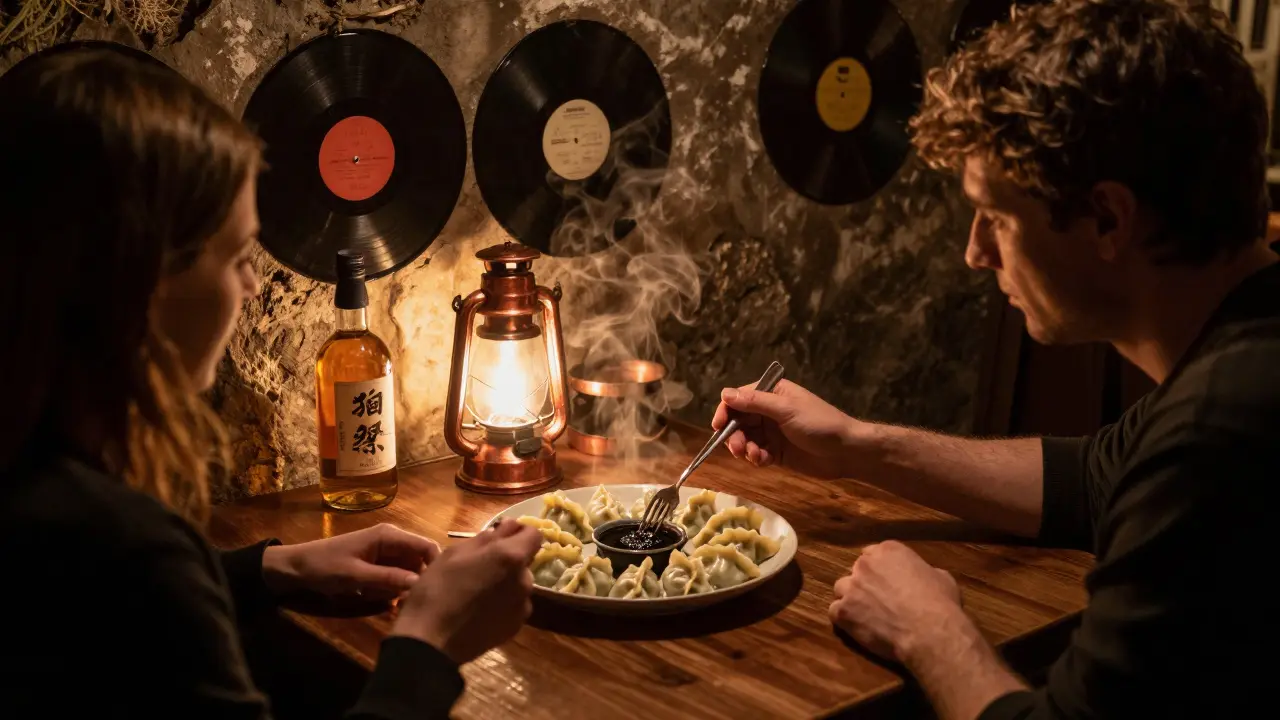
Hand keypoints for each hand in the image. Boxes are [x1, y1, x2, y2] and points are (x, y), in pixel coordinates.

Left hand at [262, 523, 438, 601]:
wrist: (295, 569)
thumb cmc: (324, 567)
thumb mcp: (356, 576)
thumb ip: (388, 578)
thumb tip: (420, 583)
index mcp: (389, 536)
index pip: (426, 547)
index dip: (435, 566)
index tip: (434, 591)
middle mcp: (392, 541)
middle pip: (419, 561)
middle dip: (416, 582)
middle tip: (408, 603)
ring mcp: (385, 553)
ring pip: (408, 572)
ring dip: (401, 589)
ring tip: (392, 604)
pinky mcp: (377, 565)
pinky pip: (394, 577)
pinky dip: (390, 590)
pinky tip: (380, 601)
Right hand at [391, 518, 541, 664]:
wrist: (431, 640)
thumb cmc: (437, 589)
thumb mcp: (455, 553)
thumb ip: (488, 537)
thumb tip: (509, 526)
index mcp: (511, 557)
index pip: (534, 535)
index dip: (519, 533)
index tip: (501, 537)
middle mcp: (524, 580)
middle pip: (524, 562)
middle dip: (507, 560)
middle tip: (478, 568)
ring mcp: (523, 606)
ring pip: (518, 585)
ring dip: (504, 583)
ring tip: (476, 593)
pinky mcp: (516, 627)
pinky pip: (514, 606)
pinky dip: (502, 604)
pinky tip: (479, 611)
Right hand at [712, 378, 858, 477]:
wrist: (846, 451)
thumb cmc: (819, 423)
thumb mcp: (786, 410)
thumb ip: (755, 402)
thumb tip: (725, 393)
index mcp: (771, 394)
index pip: (738, 398)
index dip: (725, 411)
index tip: (718, 426)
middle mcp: (768, 411)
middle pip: (737, 421)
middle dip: (735, 435)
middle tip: (738, 449)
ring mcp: (771, 432)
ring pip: (745, 439)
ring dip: (745, 448)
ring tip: (756, 456)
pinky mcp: (775, 452)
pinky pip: (756, 454)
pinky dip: (756, 458)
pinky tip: (764, 461)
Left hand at [828, 541, 964, 663]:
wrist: (929, 631)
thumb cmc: (940, 603)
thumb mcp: (941, 577)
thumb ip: (923, 571)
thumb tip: (923, 576)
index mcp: (889, 550)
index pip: (873, 553)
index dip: (879, 570)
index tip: (886, 582)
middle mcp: (865, 564)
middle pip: (856, 571)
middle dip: (865, 584)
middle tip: (878, 601)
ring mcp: (851, 587)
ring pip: (842, 589)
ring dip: (851, 599)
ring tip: (866, 615)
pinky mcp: (843, 611)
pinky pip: (835, 611)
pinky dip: (844, 619)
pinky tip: (857, 627)